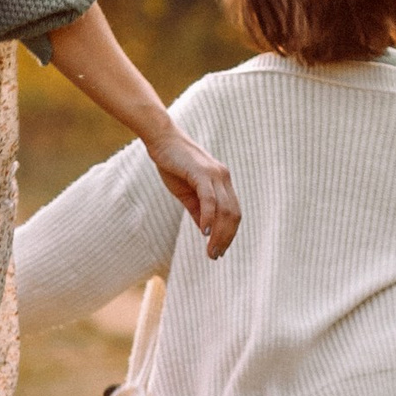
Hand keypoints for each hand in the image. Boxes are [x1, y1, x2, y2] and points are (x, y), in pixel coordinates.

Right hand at [148, 125, 239, 258]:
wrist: (161, 139)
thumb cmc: (173, 164)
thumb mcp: (187, 192)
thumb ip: (198, 210)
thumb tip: (206, 231)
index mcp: (222, 182)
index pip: (233, 213)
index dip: (228, 234)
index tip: (219, 250)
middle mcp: (224, 178)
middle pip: (233, 214)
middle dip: (226, 238)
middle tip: (214, 255)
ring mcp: (215, 174)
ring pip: (224, 210)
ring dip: (219, 234)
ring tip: (210, 250)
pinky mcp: (202, 173)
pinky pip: (210, 200)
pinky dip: (209, 218)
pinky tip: (204, 232)